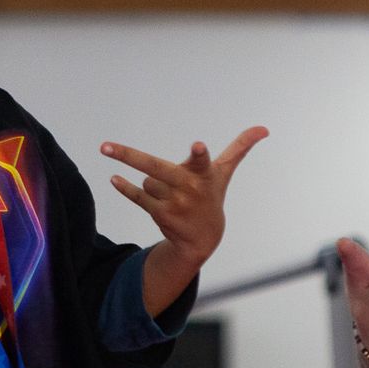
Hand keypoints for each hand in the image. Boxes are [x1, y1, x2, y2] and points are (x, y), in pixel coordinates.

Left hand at [102, 126, 267, 266]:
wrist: (203, 239)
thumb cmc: (212, 196)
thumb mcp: (224, 172)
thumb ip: (240, 147)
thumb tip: (264, 128)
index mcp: (205, 174)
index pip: (203, 161)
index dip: (199, 154)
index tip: (196, 146)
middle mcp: (188, 188)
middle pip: (154, 167)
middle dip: (129, 156)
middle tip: (104, 146)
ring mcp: (173, 203)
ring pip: (148, 181)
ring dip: (154, 184)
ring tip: (172, 195)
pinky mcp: (160, 214)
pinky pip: (137, 196)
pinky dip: (125, 188)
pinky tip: (114, 179)